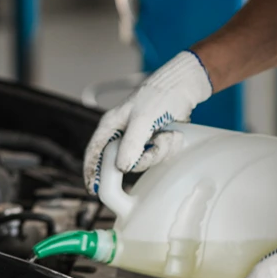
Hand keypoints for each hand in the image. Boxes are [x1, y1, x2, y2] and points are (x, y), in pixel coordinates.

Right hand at [83, 50, 212, 193]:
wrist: (185, 87)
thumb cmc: (159, 95)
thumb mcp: (143, 119)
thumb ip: (131, 143)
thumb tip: (122, 167)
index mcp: (111, 125)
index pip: (94, 152)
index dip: (91, 172)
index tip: (95, 190)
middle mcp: (123, 134)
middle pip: (124, 162)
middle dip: (144, 158)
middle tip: (156, 144)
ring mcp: (139, 140)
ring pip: (144, 161)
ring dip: (160, 149)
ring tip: (167, 133)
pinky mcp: (154, 142)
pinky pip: (158, 156)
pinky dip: (168, 147)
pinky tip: (172, 134)